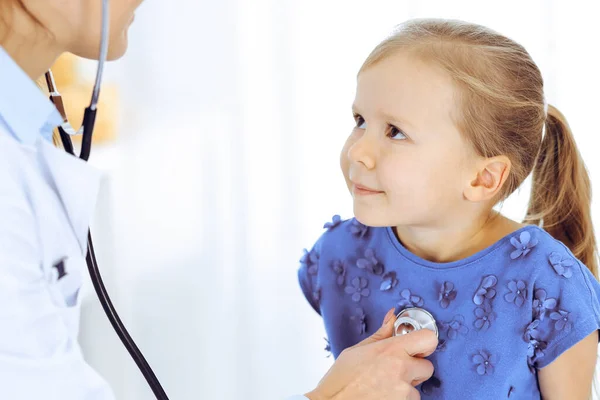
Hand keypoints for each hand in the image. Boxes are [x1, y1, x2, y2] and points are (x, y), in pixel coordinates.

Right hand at [305, 308, 436, 399]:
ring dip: (406, 387)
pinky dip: (399, 399)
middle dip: (415, 368)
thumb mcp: (357, 350)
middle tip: (395, 370)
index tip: (416, 346)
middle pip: (427, 366)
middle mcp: (401, 369)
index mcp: (391, 350)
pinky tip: (382, 395)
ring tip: (383, 386)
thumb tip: (393, 316)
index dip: (424, 342)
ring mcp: (403, 391)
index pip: (428, 339)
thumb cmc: (340, 380)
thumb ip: (381, 334)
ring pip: (417, 387)